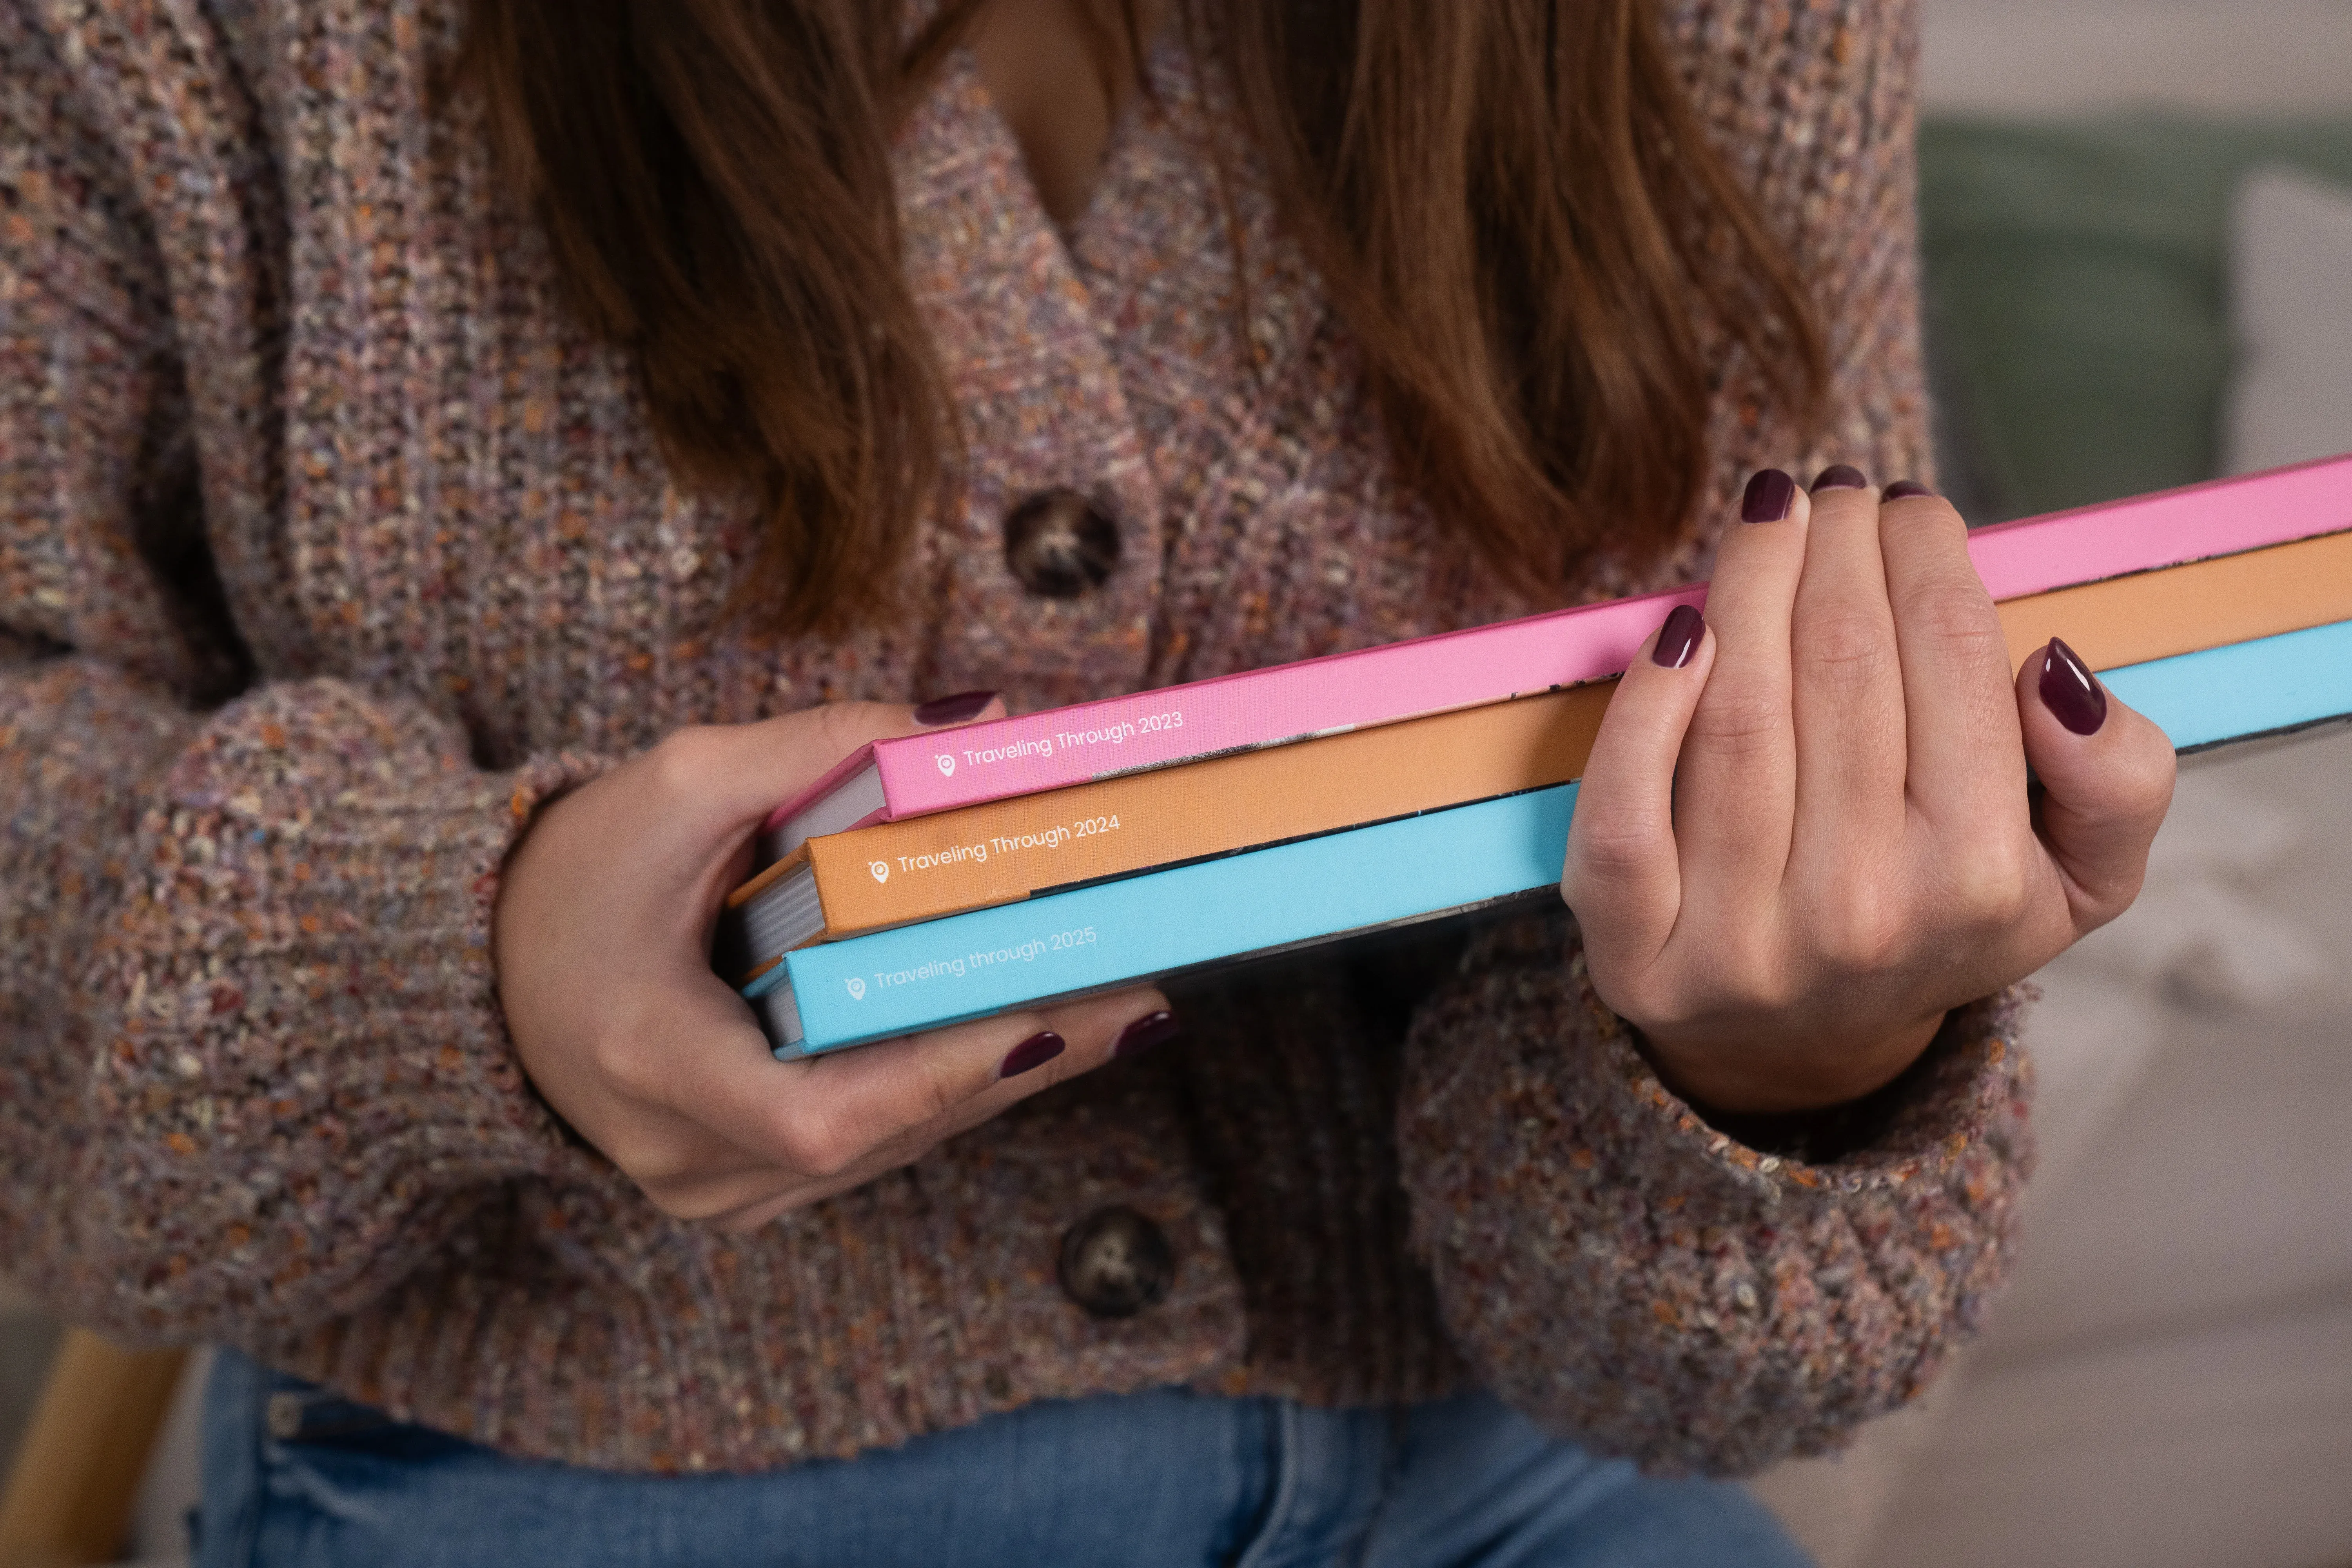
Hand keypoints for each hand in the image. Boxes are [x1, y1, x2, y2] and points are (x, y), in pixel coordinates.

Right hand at [494, 696, 1173, 1230]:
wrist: (479, 967)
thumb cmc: (573, 873)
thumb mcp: (679, 781)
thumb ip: (820, 747)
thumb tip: (974, 725)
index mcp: (653, 1063)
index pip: (820, 1116)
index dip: (943, 1073)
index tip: (1047, 1016)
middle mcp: (686, 1155)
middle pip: (887, 1130)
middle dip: (1018, 1060)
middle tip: (1134, 995)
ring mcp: (715, 1188)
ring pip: (890, 1146)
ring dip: (1000, 1077)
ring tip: (1112, 1006)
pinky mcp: (741, 1185)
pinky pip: (866, 1145)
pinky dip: (943, 1088)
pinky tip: (1026, 1033)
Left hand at [1561, 471, 2175, 1113]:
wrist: (1807, 1039)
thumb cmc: (1940, 916)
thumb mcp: (2078, 872)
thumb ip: (2118, 778)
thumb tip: (2054, 669)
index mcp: (1977, 881)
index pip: (1948, 657)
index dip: (1922, 552)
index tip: (1904, 503)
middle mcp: (1860, 914)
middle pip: (1840, 666)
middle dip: (1837, 546)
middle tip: (1834, 490)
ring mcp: (1738, 942)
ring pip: (1738, 714)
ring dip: (1750, 582)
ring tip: (1770, 516)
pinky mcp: (1633, 953)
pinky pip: (1623, 809)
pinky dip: (1640, 708)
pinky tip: (1678, 626)